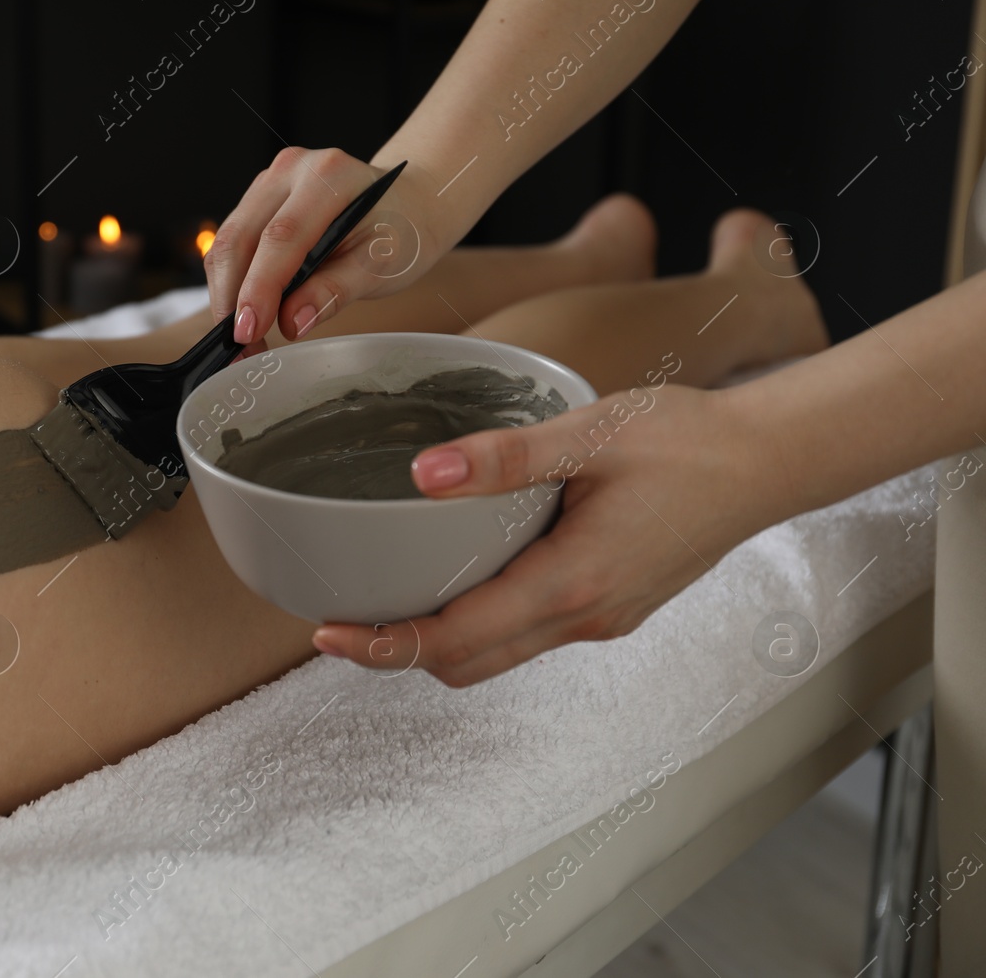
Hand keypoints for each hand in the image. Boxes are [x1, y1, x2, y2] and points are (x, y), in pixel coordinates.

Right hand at [205, 147, 442, 344]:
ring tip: (243, 339)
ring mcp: (270, 182)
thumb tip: (292, 321)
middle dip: (231, 299)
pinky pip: (232, 243)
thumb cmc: (402, 231)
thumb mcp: (383, 264)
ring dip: (226, 295)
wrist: (407, 204)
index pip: (281, 237)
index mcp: (329, 177)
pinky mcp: (258, 199)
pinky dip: (232, 283)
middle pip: (240, 237)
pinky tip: (245, 313)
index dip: (259, 288)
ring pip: (227, 242)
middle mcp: (292, 170)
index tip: (249, 331)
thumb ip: (336, 290)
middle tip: (241, 347)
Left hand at [311, 385, 791, 685]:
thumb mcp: (590, 432)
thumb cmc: (688, 440)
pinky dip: (480, 623)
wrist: (768, 460)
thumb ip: (504, 456)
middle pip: (467, 664)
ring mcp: (600, 619)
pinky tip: (458, 578)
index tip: (329, 634)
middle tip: (342, 621)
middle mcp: (584, 618)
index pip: (455, 642)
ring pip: (498, 655)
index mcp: (573, 584)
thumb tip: (421, 474)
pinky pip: (528, 633)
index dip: (385, 647)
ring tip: (385, 601)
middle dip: (399, 652)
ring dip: (439, 642)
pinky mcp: (610, 606)